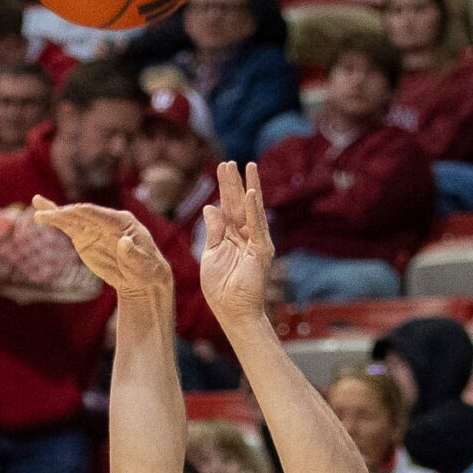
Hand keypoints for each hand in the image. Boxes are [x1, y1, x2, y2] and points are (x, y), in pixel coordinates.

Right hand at [30, 193, 173, 303]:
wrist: (140, 277)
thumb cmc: (146, 269)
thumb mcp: (143, 264)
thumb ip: (133, 254)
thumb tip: (124, 243)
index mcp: (122, 222)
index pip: (99, 215)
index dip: (82, 214)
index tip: (66, 214)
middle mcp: (106, 220)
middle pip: (82, 214)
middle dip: (65, 214)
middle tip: (48, 215)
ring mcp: (94, 228)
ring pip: (72, 218)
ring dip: (54, 214)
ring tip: (37, 211)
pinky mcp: (84, 237)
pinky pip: (67, 226)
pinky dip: (55, 220)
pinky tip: (40, 213)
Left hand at [195, 159, 275, 329]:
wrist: (232, 311)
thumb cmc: (220, 287)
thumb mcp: (211, 254)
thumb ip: (213, 231)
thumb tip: (210, 207)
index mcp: (230, 236)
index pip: (227, 207)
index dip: (224, 188)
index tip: (222, 168)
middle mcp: (245, 235)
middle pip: (238, 203)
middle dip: (234, 182)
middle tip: (230, 161)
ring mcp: (255, 241)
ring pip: (251, 209)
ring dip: (248, 187)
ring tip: (247, 166)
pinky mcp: (261, 250)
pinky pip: (257, 226)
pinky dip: (254, 209)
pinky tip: (251, 193)